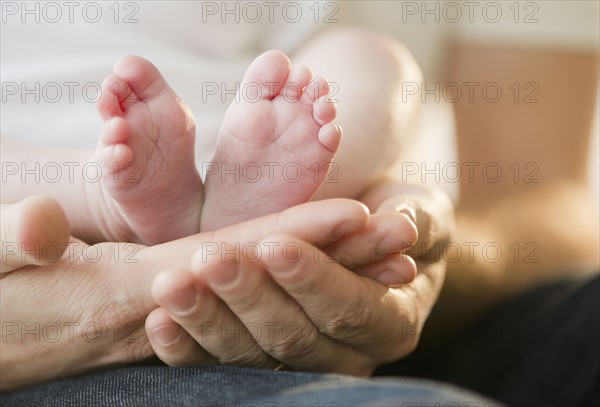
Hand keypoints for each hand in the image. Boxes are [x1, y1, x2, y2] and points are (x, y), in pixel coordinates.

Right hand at [0, 199, 397, 389]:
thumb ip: (5, 241)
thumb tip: (37, 228)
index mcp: (130, 291)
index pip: (232, 257)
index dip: (295, 234)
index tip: (356, 211)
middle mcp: (168, 312)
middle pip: (269, 283)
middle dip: (334, 257)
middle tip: (398, 233)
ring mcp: (179, 321)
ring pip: (271, 300)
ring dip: (329, 276)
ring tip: (385, 254)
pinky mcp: (176, 321)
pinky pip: (251, 311)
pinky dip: (296, 291)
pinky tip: (334, 277)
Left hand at [146, 184, 452, 373]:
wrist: (368, 245)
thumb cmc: (395, 223)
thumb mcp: (418, 214)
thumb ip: (419, 220)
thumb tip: (407, 227)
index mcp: (388, 323)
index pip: (348, 308)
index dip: (313, 279)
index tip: (275, 244)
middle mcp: (343, 354)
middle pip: (293, 338)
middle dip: (250, 297)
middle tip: (211, 258)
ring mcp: (296, 364)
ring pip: (250, 356)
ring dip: (208, 322)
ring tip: (171, 285)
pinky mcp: (255, 359)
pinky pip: (217, 364)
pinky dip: (188, 347)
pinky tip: (161, 321)